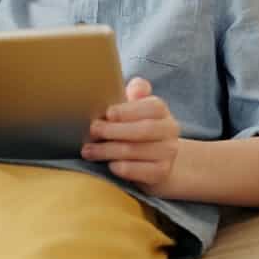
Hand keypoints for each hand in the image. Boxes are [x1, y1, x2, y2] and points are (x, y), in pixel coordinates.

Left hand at [81, 77, 178, 193]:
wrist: (154, 157)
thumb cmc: (134, 125)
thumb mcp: (134, 106)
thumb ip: (135, 93)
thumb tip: (136, 86)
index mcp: (161, 109)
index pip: (151, 107)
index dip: (128, 110)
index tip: (107, 113)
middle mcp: (169, 129)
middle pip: (143, 130)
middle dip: (114, 130)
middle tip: (92, 131)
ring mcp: (168, 152)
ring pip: (137, 151)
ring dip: (109, 151)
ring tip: (88, 150)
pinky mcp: (162, 172)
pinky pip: (143, 172)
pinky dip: (124, 168)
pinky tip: (109, 165)